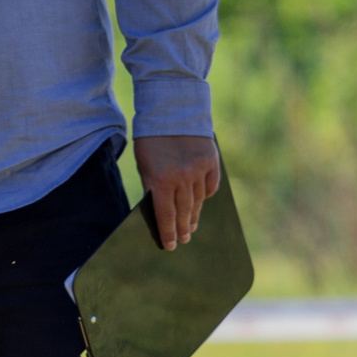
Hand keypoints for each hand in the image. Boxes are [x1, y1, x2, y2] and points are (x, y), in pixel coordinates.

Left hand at [132, 134, 221, 250]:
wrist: (172, 110)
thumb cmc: (151, 140)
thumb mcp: (144, 165)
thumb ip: (153, 187)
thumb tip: (161, 211)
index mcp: (161, 180)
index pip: (165, 215)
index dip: (168, 233)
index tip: (171, 246)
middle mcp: (182, 178)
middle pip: (184, 211)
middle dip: (183, 228)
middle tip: (184, 240)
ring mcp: (199, 170)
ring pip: (198, 201)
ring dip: (194, 216)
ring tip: (192, 226)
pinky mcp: (212, 161)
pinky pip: (210, 187)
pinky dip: (205, 195)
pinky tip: (201, 203)